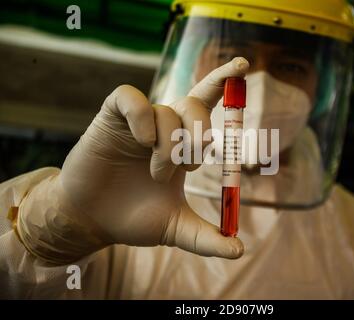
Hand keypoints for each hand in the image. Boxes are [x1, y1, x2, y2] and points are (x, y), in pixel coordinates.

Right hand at [17, 57, 248, 264]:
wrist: (94, 220)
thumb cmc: (134, 217)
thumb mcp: (176, 228)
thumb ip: (207, 237)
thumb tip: (239, 251)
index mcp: (183, 142)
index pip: (207, 101)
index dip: (224, 80)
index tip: (243, 65)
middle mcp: (164, 125)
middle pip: (195, 104)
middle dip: (198, 137)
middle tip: (186, 167)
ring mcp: (138, 120)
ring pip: (167, 111)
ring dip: (168, 146)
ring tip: (157, 173)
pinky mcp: (111, 117)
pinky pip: (132, 99)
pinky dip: (142, 118)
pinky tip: (140, 141)